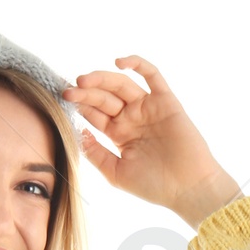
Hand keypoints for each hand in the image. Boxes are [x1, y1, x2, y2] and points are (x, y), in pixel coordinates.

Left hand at [64, 55, 240, 226]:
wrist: (188, 188)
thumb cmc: (154, 186)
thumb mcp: (116, 173)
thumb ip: (96, 154)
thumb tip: (78, 133)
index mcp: (119, 134)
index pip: (95, 114)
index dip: (79, 106)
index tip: (61, 102)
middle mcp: (132, 118)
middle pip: (104, 98)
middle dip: (85, 93)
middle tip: (67, 92)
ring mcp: (148, 107)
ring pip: (121, 85)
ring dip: (101, 79)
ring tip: (82, 81)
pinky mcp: (165, 100)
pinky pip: (152, 75)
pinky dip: (137, 64)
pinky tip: (119, 62)